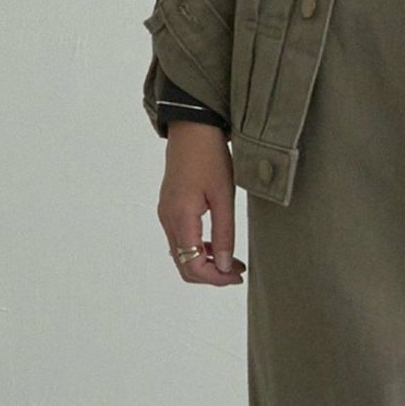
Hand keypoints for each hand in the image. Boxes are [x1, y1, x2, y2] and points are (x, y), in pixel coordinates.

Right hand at [158, 122, 245, 285]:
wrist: (192, 127)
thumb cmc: (210, 157)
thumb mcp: (224, 197)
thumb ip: (225, 234)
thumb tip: (225, 266)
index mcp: (180, 217)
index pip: (192, 265)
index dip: (215, 278)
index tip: (237, 275)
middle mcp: (168, 219)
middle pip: (184, 265)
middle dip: (211, 274)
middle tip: (238, 271)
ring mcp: (166, 214)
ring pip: (182, 255)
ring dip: (207, 263)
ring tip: (233, 260)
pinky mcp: (170, 208)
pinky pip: (181, 240)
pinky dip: (200, 249)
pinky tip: (220, 245)